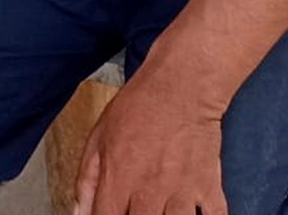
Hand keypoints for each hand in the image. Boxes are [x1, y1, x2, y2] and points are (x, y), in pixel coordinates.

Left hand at [74, 66, 225, 214]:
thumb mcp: (99, 136)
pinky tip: (196, 214)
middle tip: (137, 209)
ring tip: (162, 212)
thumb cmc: (140, 105)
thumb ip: (87, 178)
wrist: (182, 85)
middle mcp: (149, 193)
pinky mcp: (208, 187)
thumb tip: (79, 211)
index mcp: (119, 181)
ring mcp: (181, 193)